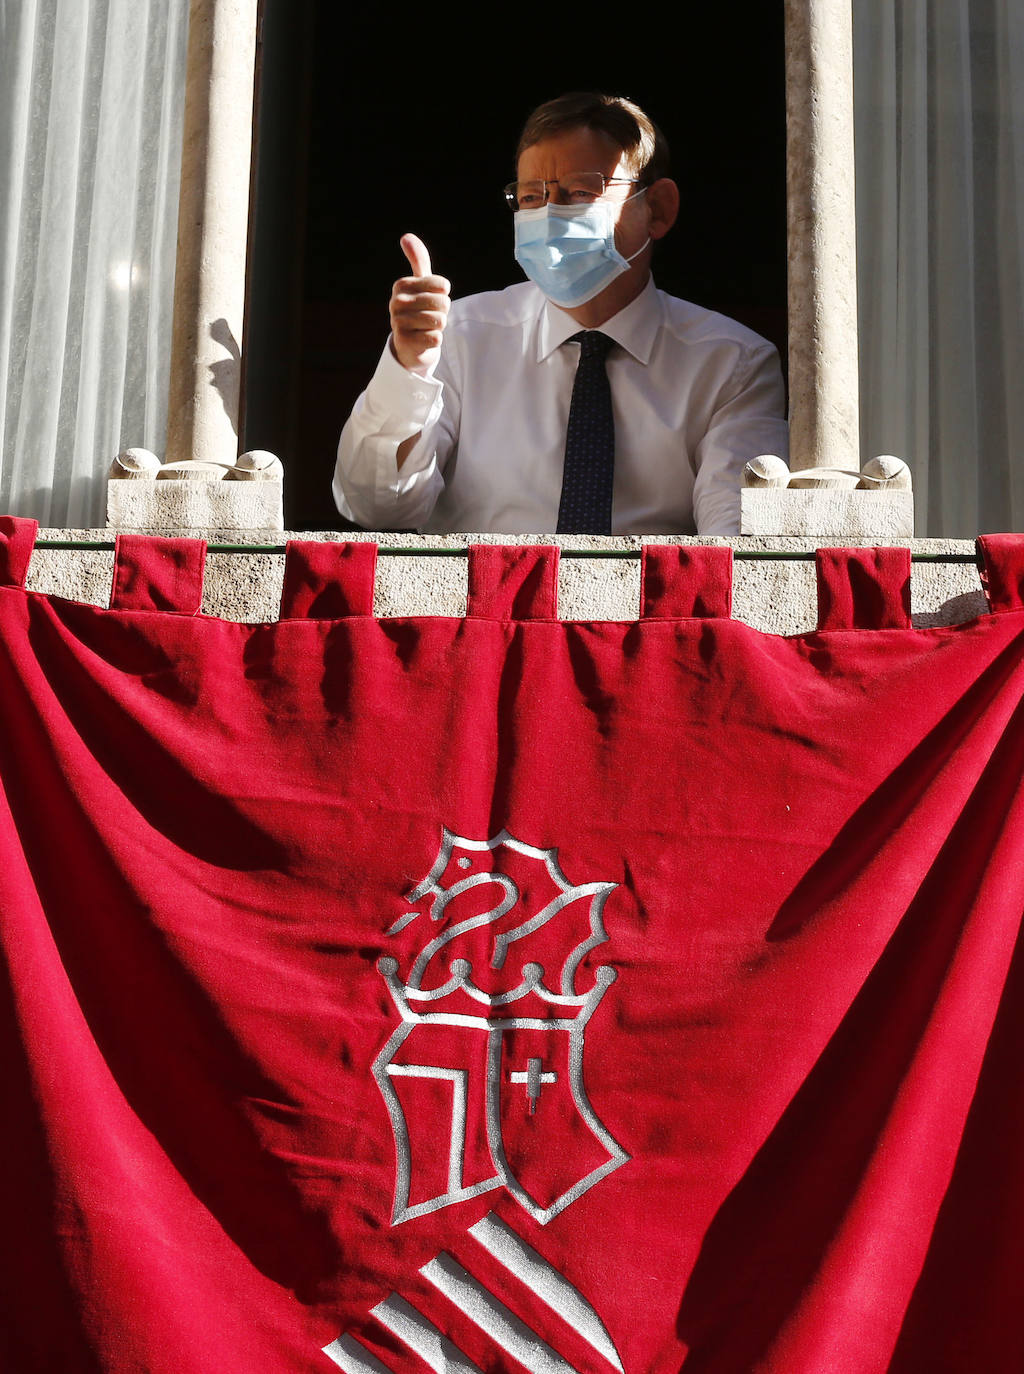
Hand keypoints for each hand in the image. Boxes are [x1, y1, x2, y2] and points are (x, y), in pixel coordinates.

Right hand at [389, 234, 450, 372]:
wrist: (409, 344)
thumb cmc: (418, 309)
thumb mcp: (419, 284)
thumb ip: (418, 260)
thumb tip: (405, 236)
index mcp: (401, 285)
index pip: (442, 285)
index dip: (444, 294)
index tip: (433, 298)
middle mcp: (396, 302)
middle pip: (442, 303)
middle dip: (443, 311)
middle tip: (431, 315)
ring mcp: (398, 323)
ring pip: (439, 321)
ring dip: (439, 326)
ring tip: (427, 327)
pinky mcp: (404, 342)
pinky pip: (435, 338)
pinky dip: (435, 340)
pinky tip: (424, 338)